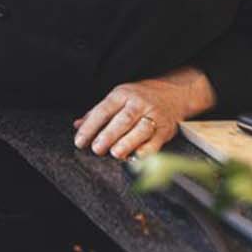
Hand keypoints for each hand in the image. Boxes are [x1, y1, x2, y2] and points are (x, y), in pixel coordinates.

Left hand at [73, 67, 215, 159]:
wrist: (173, 93)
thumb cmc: (139, 98)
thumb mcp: (117, 98)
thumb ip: (97, 113)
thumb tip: (77, 125)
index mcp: (122, 94)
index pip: (103, 110)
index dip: (90, 126)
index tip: (80, 141)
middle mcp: (139, 104)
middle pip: (123, 120)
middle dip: (108, 135)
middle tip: (97, 149)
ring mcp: (154, 116)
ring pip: (140, 130)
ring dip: (127, 143)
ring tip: (115, 154)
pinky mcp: (166, 129)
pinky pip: (156, 141)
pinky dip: (146, 151)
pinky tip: (136, 157)